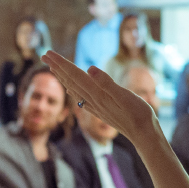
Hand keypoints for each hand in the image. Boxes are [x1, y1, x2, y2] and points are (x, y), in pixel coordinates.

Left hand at [43, 53, 159, 145]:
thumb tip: (89, 69)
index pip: (74, 74)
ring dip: (62, 77)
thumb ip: (107, 83)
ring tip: (53, 68)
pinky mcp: (100, 110)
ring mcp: (95, 105)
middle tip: (44, 55)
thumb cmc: (138, 114)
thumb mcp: (124, 96)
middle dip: (57, 67)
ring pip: (73, 88)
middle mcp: (92, 99)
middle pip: (70, 80)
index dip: (61, 63)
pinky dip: (73, 90)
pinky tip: (70, 90)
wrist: (143, 134)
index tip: (48, 53)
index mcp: (96, 93)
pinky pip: (81, 97)